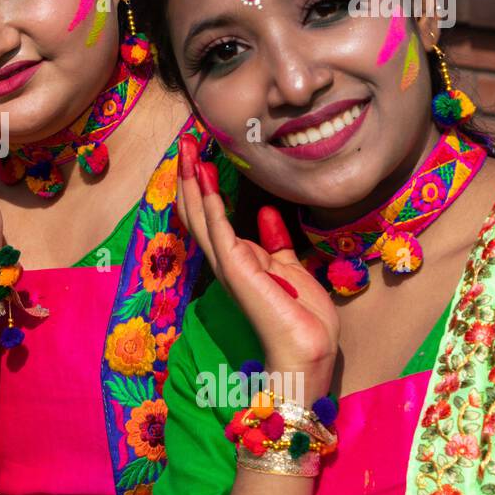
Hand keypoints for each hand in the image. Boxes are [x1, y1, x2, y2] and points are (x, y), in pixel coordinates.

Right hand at [175, 140, 337, 401]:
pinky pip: (219, 231)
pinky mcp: (236, 270)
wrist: (308, 350)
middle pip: (198, 212)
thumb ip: (276, 243)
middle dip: (191, 177)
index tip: (200, 157)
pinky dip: (211, 204)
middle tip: (185, 144)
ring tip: (187, 152)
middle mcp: (225, 261)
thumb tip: (267, 213)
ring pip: (201, 217)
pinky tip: (206, 180)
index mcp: (238, 261)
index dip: (203, 187)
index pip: (211, 218)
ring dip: (193, 183)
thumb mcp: (291, 269)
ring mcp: (228, 266)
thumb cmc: (302, 318)